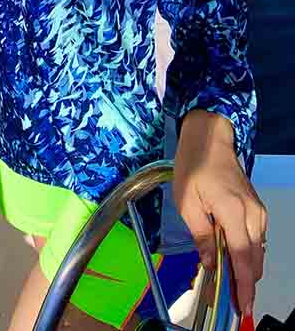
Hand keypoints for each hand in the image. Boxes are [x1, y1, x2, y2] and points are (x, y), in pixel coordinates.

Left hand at [173, 109, 267, 315]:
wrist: (210, 137)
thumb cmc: (194, 164)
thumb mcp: (186, 201)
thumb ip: (200, 234)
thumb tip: (209, 263)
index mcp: (233, 212)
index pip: (243, 258)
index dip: (243, 285)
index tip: (242, 306)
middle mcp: (252, 214)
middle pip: (254, 259)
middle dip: (245, 282)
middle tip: (231, 300)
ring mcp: (257, 211)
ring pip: (257, 251)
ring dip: (245, 268)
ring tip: (229, 282)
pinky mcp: (256, 209)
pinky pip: (255, 239)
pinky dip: (246, 253)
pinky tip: (232, 258)